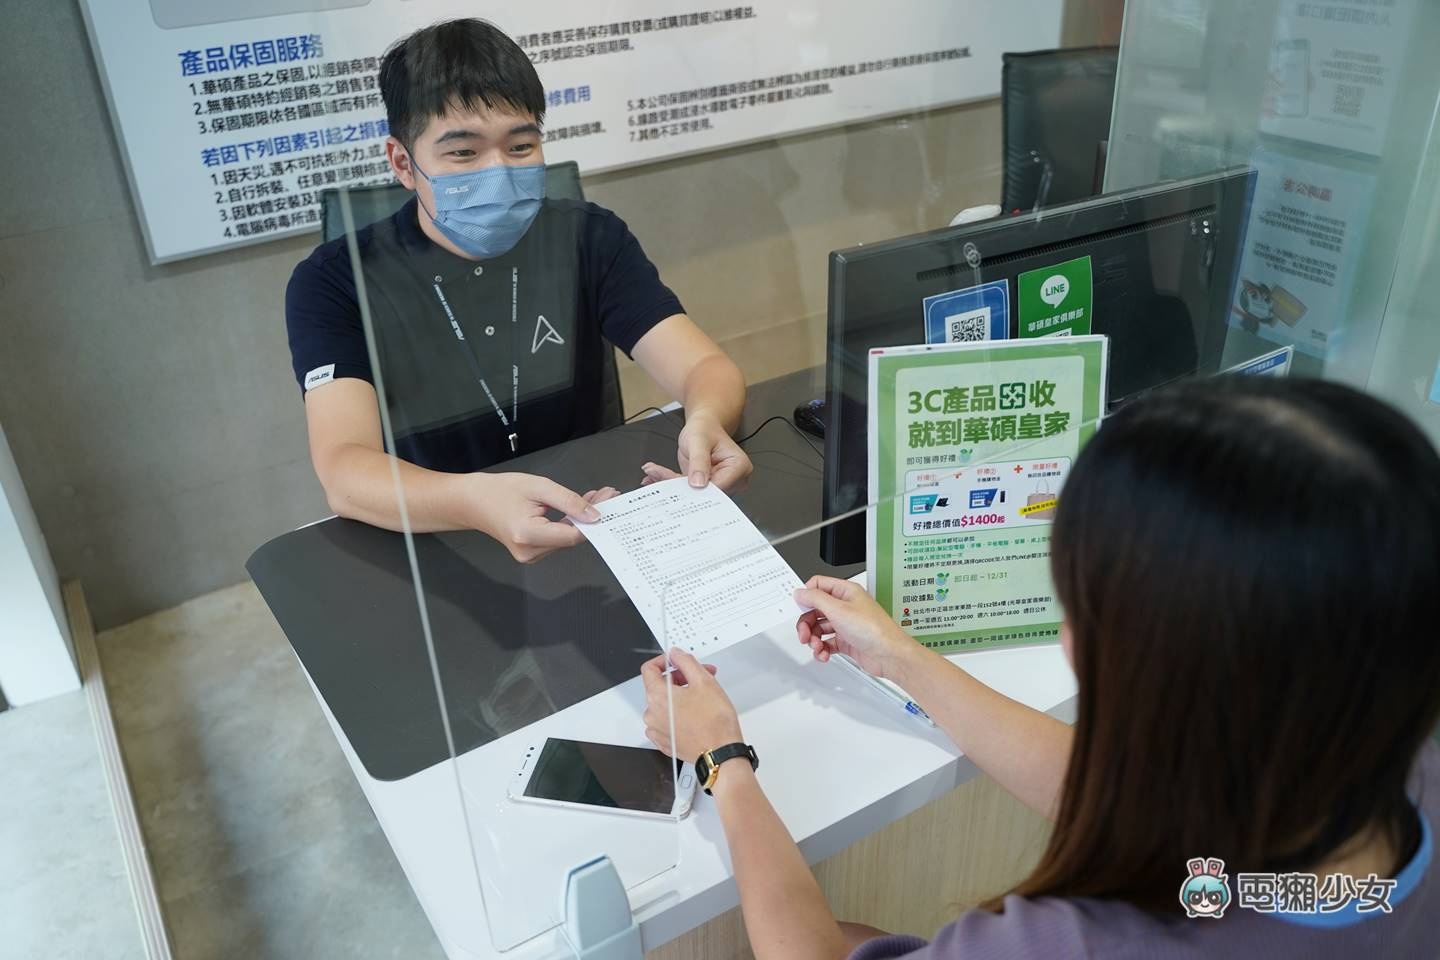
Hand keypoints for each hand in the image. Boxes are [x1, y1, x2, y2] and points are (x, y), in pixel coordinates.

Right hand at [468, 472, 603, 563]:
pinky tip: (579, 508)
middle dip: (591, 515)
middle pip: (572, 538)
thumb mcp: (538, 487)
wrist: (473, 502)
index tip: (609, 501)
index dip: (593, 520)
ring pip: (567, 539)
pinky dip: (570, 523)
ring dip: (582, 518)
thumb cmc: (499, 491)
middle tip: (607, 494)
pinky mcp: (532, 553)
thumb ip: (568, 501)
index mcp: (528, 535)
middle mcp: (530, 551)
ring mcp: (530, 556)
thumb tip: (594, 515)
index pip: (572, 535)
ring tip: (595, 497)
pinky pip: (558, 539)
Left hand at [641, 414, 752, 491]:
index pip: (718, 487)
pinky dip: (670, 482)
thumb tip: (698, 484)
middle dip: (678, 486)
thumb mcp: (699, 440)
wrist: (703, 425)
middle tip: (655, 478)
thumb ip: (699, 461)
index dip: (696, 489)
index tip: (673, 484)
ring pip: (693, 494)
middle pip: (704, 493)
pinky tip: (655, 476)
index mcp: (739, 467)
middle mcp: (733, 480)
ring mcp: (719, 484)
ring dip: (670, 485)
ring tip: (651, 474)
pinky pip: (687, 490)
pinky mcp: (705, 487)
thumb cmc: (705, 428)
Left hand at [641, 647, 740, 762]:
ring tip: (702, 697)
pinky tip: (696, 714)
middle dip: (680, 678)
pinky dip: (678, 713)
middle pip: (659, 686)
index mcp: (657, 696)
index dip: (664, 661)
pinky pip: (667, 721)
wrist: (721, 753)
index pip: (649, 669)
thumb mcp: (704, 680)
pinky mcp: (665, 742)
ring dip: (680, 696)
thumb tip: (675, 654)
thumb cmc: (714, 722)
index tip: (677, 661)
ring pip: (664, 704)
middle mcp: (652, 714)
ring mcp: (657, 730)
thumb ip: (686, 661)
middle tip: (700, 677)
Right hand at [794, 576, 919, 680]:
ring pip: (819, 628)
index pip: (818, 586)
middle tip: (804, 635)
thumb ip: (815, 599)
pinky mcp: (847, 641)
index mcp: (846, 592)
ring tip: (816, 647)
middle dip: (806, 623)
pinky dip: (822, 649)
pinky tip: (823, 654)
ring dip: (813, 639)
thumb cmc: (873, 629)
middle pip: (815, 610)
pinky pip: (827, 642)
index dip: (806, 595)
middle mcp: (845, 606)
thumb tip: (800, 592)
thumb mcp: (838, 609)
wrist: (890, 655)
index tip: (799, 607)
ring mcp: (846, 624)